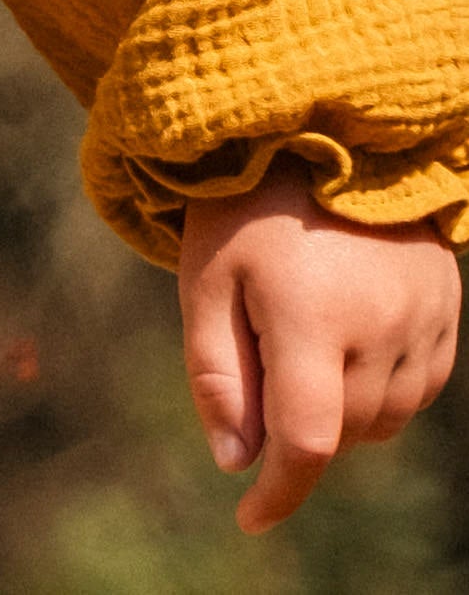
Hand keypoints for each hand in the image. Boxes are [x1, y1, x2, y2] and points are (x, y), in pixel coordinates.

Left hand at [179, 155, 459, 531]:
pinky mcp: (446, 309)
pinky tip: (347, 338)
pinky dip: (379, 388)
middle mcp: (379, 321)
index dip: (278, 493)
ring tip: (302, 338)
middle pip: (339, 432)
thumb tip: (236, 462)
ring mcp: (423, 317)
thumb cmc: (246, 207)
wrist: (319, 132)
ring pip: (381, 419)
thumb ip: (216, 374)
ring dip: (340, 409)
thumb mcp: (206, 279)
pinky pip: (417, 389)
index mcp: (309, 313)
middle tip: (261, 360)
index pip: (305, 441)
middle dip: (294, 425)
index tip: (248, 518)